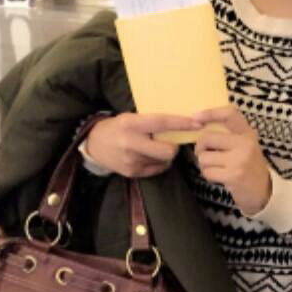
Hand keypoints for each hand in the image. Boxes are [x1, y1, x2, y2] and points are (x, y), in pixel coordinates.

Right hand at [85, 112, 201, 177]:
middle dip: (174, 148)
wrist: (94, 145)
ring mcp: (131, 160)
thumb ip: (150, 122)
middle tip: (171, 143)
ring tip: (153, 148)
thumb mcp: (130, 118)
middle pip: (168, 151)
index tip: (197, 123)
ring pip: (163, 161)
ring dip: (164, 155)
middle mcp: (131, 143)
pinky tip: (147, 156)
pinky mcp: (132, 173)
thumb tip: (180, 122)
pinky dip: (157, 163)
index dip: (181, 124)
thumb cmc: (117, 127)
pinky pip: (156, 169)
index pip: (162, 123)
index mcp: (131, 124)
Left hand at [193, 105, 271, 214]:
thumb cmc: (249, 166)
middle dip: (200, 147)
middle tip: (204, 153)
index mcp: (247, 133)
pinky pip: (207, 172)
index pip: (229, 114)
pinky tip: (218, 177)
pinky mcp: (233, 176)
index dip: (210, 113)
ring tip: (215, 168)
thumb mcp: (245, 146)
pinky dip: (208, 175)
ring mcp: (239, 160)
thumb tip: (197, 124)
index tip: (195, 117)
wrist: (264, 192)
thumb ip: (229, 135)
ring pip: (204, 157)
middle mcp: (245, 143)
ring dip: (204, 164)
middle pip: (208, 137)